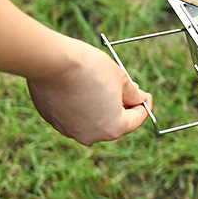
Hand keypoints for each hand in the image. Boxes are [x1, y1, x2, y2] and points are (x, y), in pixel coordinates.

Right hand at [27, 39, 153, 145]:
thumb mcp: (121, 79)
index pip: (137, 120)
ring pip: (94, 120)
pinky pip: (74, 115)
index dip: (144, 104)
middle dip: (123, 105)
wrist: (52, 63)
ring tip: (102, 85)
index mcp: (113, 128)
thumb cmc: (91, 69)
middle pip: (115, 122)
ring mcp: (70, 131)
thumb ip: (132, 94)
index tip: (144, 94)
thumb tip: (138, 99)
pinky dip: (82, 105)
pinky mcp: (54, 121)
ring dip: (102, 106)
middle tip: (126, 88)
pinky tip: (82, 88)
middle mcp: (91, 136)